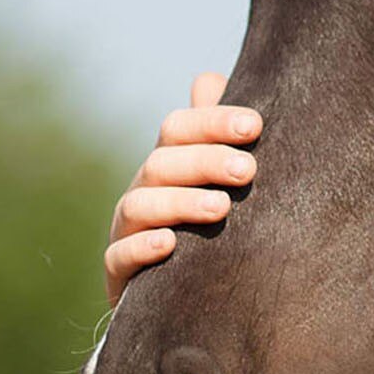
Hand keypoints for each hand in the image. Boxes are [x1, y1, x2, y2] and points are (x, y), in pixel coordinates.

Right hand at [104, 72, 261, 307]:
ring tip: (221, 208)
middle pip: (162, 162)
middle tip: (249, 171)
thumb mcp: (228, 177)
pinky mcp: (121, 276)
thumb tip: (209, 78)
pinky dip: (141, 248)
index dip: (212, 121)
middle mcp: (145, 190)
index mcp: (171, 162)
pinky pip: (119, 257)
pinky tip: (169, 245)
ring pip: (140, 205)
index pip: (179, 128)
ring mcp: (128, 230)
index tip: (254, 125)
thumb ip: (224, 133)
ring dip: (180, 203)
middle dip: (206, 161)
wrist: (194, 296)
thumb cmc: (219, 221)